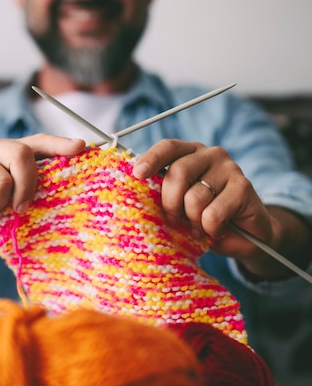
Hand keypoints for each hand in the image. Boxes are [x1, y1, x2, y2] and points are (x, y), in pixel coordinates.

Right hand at [0, 134, 84, 281]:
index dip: (59, 144)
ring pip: (0, 181)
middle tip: (19, 208)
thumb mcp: (13, 208)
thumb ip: (30, 195)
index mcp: (9, 154)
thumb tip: (58, 192)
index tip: (81, 147)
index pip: (37, 142)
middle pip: (20, 154)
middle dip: (26, 186)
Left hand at [133, 139, 271, 257]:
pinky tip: (217, 230)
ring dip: (193, 222)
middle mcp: (210, 155)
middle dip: (171, 203)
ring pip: (195, 198)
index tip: (138, 174)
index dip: (152, 158)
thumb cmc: (205, 220)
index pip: (169, 147)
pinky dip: (210, 229)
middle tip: (174, 220)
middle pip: (178, 173)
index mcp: (190, 154)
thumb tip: (139, 194)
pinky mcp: (244, 187)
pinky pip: (213, 214)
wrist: (247, 238)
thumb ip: (165, 194)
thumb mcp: (180, 206)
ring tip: (200, 228)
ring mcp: (229, 168)